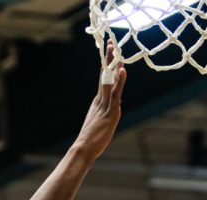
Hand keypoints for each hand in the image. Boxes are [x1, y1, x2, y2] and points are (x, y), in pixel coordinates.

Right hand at [73, 40, 126, 160]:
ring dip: (114, 65)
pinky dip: (120, 81)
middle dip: (109, 59)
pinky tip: (123, 70)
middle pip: (105, 76)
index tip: (110, 54)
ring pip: (110, 81)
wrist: (83, 148)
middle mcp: (100, 100)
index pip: (103, 80)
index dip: (107, 67)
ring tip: (118, 51)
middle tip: (111, 43)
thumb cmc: (90, 141)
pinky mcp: (110, 112)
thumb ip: (103, 116)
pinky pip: (116, 93)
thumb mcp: (97, 125)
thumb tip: (109, 114)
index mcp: (97, 102)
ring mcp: (105, 105)